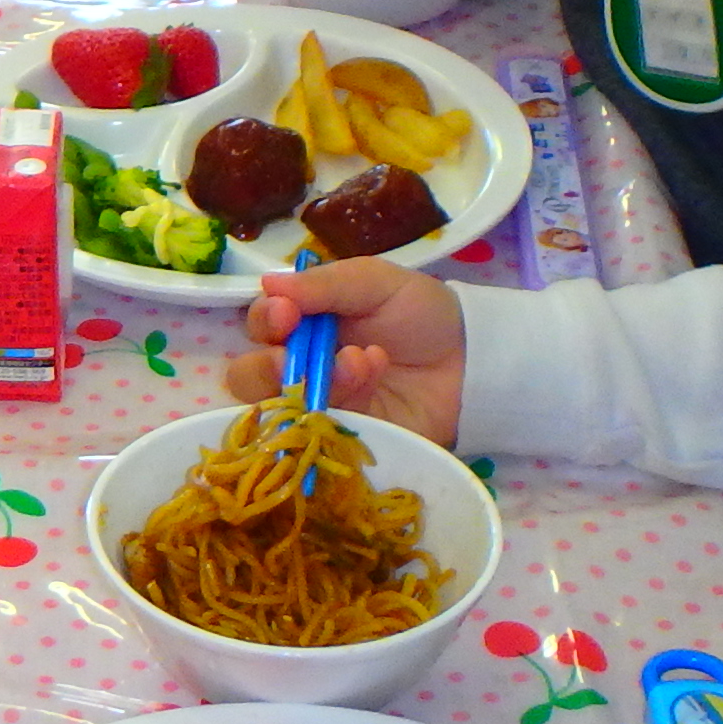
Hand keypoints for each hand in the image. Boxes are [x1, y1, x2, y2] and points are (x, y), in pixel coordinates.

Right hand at [212, 257, 472, 444]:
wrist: (472, 361)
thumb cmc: (422, 314)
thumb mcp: (376, 283)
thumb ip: (325, 284)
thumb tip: (268, 283)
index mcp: (303, 324)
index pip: (259, 326)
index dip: (263, 320)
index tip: (283, 313)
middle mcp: (301, 368)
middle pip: (250, 378)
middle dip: (262, 367)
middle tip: (289, 354)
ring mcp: (320, 409)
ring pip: (280, 411)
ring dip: (311, 382)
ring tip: (358, 360)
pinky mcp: (343, 441)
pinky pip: (321, 432)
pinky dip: (345, 400)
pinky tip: (374, 372)